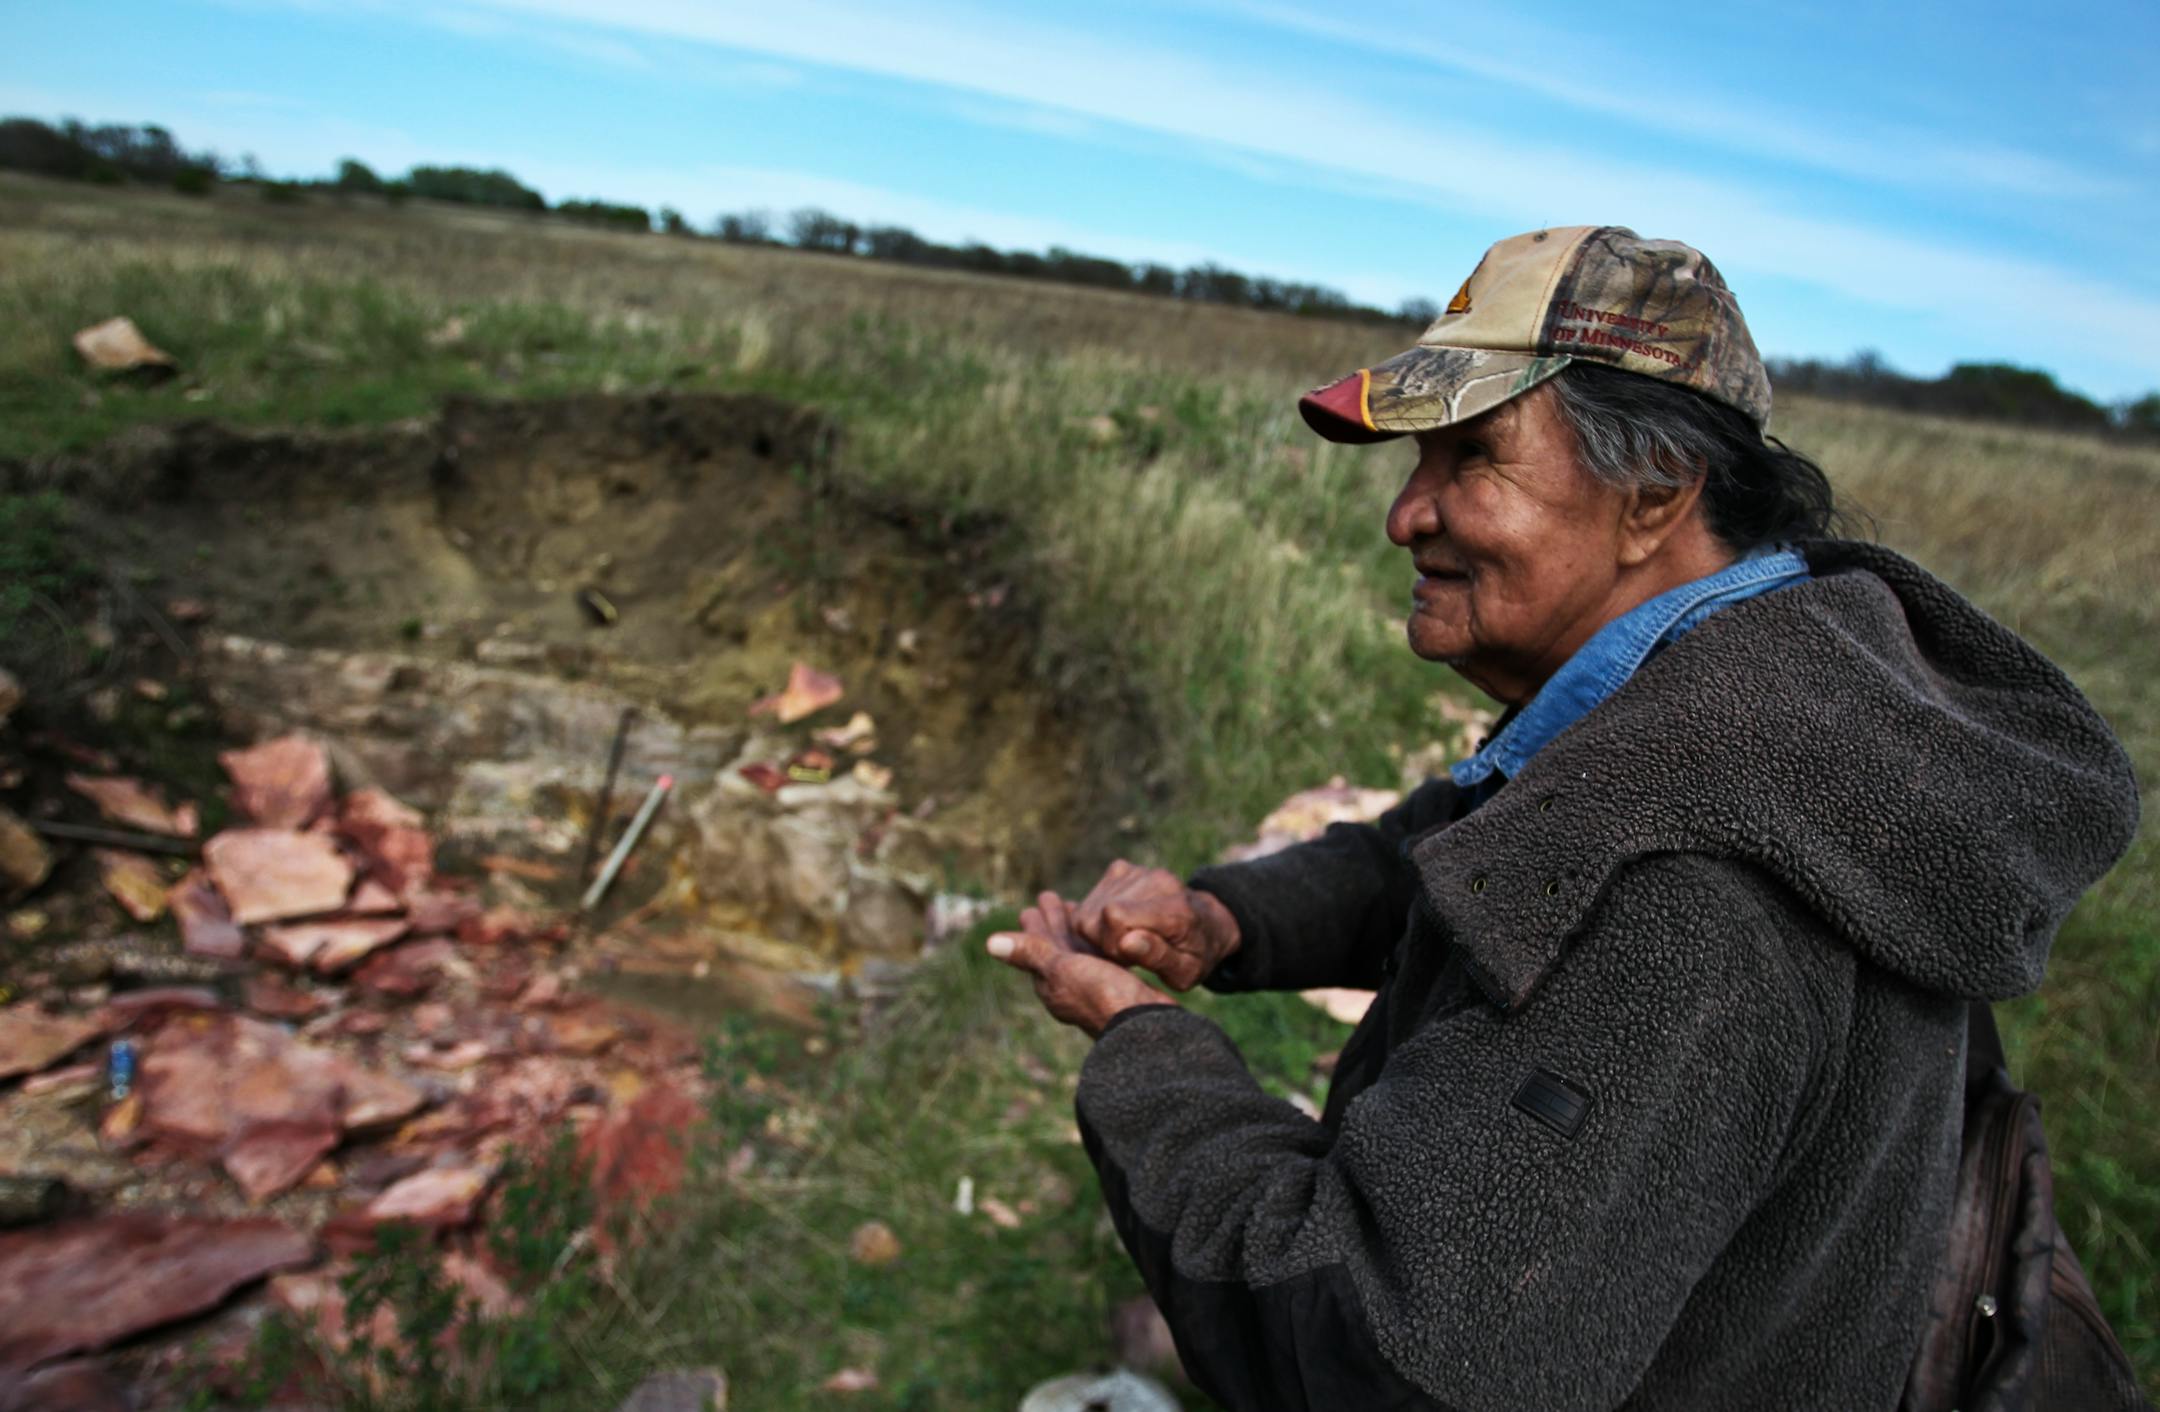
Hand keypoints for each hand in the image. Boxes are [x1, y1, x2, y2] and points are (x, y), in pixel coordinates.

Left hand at [988, 891, 1177, 1037]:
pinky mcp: (1119, 985)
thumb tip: (990, 943)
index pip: (1038, 947)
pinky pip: (1102, 957)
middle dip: (1053, 922)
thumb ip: (1031, 954)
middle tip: (1050, 896)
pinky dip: (1098, 940)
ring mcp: (1096, 987)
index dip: (1036, 924)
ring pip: (1080, 951)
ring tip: (1076, 907)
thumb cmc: (1103, 996)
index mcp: (1052, 984)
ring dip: (1075, 928)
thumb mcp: (1063, 970)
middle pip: (1058, 947)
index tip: (1034, 903)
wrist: (1147, 1027)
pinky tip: (1107, 932)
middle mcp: (1071, 987)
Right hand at [1071, 859, 1240, 990]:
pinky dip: (1098, 919)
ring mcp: (1137, 871)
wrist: (1208, 923)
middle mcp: (1156, 881)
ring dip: (1101, 931)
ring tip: (1128, 939)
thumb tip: (1126, 942)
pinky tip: (1122, 926)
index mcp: (1175, 910)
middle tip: (1130, 952)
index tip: (1130, 959)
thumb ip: (1158, 957)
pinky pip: (1090, 901)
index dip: (1112, 945)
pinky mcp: (1122, 869)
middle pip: (1095, 915)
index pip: (1114, 916)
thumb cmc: (1195, 954)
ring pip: (1088, 910)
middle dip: (1104, 941)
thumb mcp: (1186, 971)